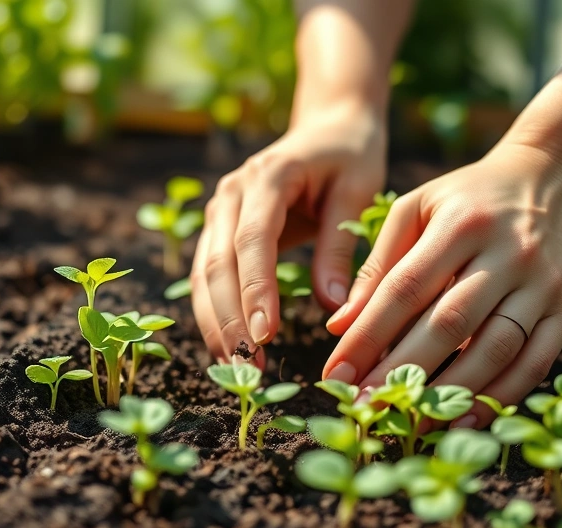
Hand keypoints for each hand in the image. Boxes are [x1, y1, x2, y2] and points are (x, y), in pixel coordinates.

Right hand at [190, 100, 386, 362]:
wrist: (329, 127)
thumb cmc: (350, 158)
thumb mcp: (357, 192)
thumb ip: (340, 246)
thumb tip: (333, 308)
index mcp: (268, 176)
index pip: (254, 241)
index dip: (255, 290)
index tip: (267, 334)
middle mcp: (232, 192)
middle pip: (218, 262)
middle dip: (230, 318)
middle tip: (248, 364)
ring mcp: (220, 209)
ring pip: (204, 273)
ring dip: (216, 322)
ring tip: (236, 366)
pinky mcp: (220, 228)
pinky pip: (208, 275)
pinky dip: (214, 312)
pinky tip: (228, 346)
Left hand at [324, 143, 561, 427]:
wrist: (554, 180)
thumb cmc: (467, 200)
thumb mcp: (416, 209)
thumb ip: (377, 265)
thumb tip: (338, 326)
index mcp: (460, 223)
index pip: (405, 288)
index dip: (368, 335)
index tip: (335, 373)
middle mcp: (507, 253)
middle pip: (449, 323)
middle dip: (402, 372)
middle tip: (365, 407)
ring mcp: (542, 284)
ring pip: (495, 348)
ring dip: (450, 393)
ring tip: (410, 424)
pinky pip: (535, 362)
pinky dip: (500, 396)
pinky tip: (464, 420)